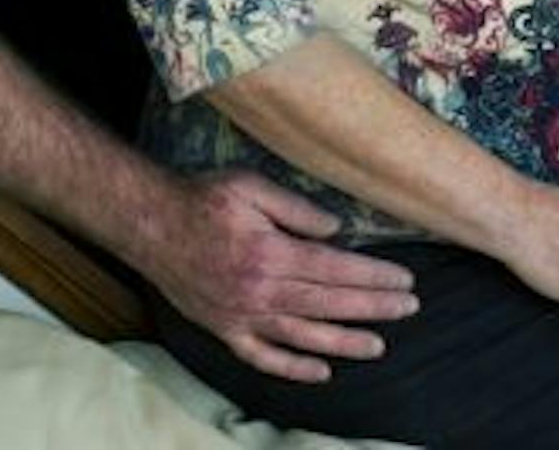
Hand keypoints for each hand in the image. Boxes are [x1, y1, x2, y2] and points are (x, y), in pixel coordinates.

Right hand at [139, 169, 418, 382]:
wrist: (150, 225)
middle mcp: (260, 291)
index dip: (373, 277)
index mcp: (270, 253)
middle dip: (373, 307)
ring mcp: (242, 316)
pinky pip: (263, 357)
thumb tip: (336, 230)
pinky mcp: (225, 330)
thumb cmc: (202, 199)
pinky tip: (321, 372)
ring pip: (303, 336)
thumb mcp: (251, 186)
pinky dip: (293, 368)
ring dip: (344, 343)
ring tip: (378, 345)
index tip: (403, 280)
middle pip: (328, 304)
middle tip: (409, 308)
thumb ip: (296, 208)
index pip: (335, 270)